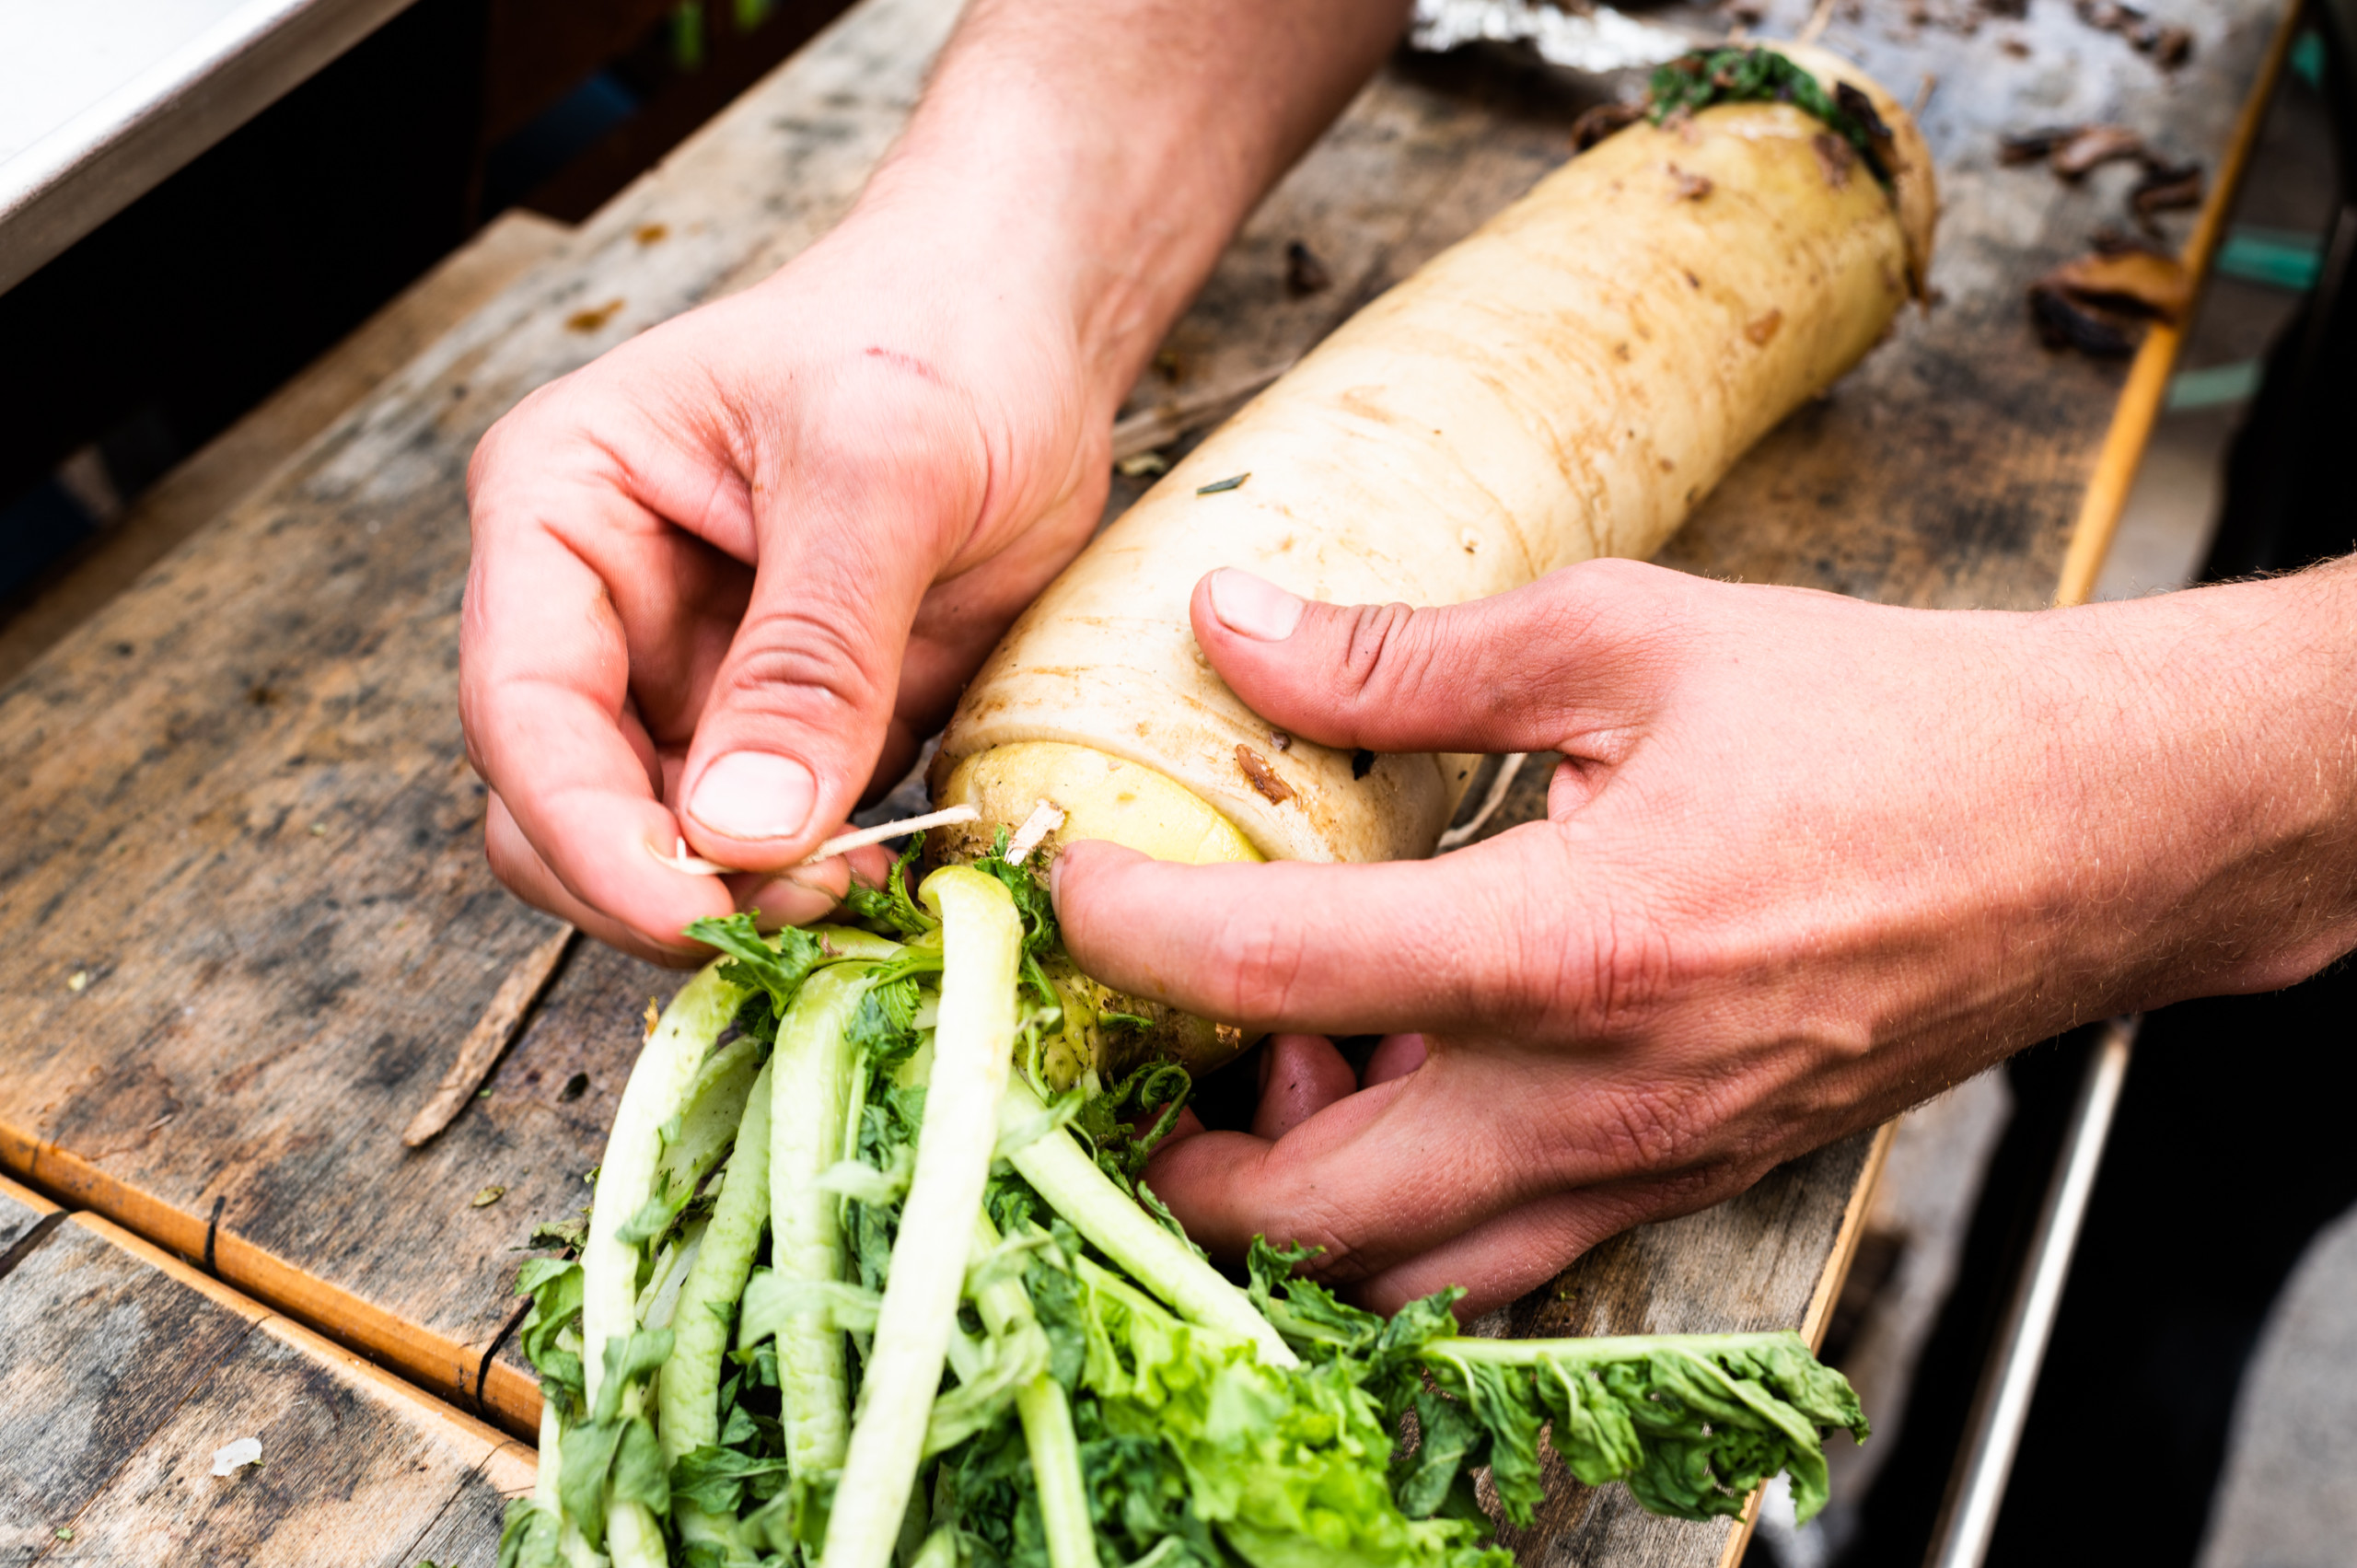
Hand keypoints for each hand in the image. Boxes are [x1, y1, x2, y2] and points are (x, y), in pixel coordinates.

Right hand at [460, 214, 1109, 959]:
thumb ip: (812, 652)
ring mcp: (685, 679)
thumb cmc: (944, 341)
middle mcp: (599, 607)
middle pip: (562, 807)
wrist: (1034, 330)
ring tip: (862, 884)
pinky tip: (886, 871)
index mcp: (563, 507)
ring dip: (743, 900)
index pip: (524, 709)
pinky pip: (762, 850)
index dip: (591, 834)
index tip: (690, 910)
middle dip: (665, 884)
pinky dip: (808, 885)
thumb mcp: (887, 472)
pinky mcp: (777, 733)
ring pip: (656, 852)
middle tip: (810, 904)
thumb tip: (740, 831)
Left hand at [1053, 559, 2356, 1316]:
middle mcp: (1597, 1101)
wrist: (2090, 836)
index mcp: (1570, 946)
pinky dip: (1407, 1211)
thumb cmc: (1882, 723)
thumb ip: (1413, 659)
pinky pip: (1501, 1259)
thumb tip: (1237, 630)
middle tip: (1133, 1045)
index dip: (1121, 932)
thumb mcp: (1631, 639)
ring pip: (1399, 1278)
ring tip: (1280, 1066)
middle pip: (1302, 1213)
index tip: (1057, 885)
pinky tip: (1407, 1084)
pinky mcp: (1682, 1186)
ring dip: (1292, 1203)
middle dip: (1173, 1153)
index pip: (1268, 977)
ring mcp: (1643, 1169)